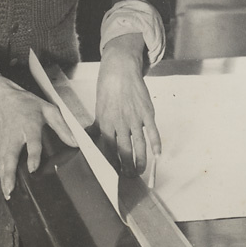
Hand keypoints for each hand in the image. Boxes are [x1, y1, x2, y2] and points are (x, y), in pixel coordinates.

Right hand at [0, 74, 75, 198]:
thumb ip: (62, 127)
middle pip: (11, 155)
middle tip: (11, 189)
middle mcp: (15, 134)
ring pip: (2, 160)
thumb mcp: (49, 110)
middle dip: (10, 173)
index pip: (32, 142)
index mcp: (29, 125)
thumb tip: (75, 143)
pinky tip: (2, 184)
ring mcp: (4, 139)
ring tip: (7, 193)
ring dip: (3, 177)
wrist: (4, 97)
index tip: (32, 169)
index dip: (32, 156)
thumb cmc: (28, 104)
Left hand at [96, 33, 160, 175]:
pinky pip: (153, 131)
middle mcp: (120, 122)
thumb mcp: (99, 107)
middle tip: (128, 177)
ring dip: (140, 161)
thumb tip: (87, 136)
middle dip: (126, 167)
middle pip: (124, 150)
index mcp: (106, 123)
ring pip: (138, 145)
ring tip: (140, 172)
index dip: (112, 163)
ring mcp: (135, 118)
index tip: (114, 173)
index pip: (108, 149)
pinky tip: (158, 156)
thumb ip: (96, 125)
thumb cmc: (108, 88)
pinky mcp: (147, 112)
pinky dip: (156, 144)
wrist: (120, 69)